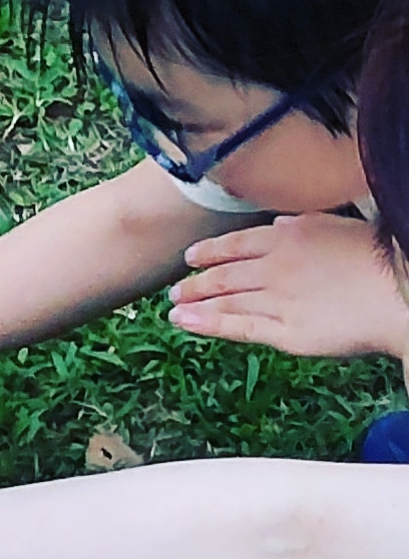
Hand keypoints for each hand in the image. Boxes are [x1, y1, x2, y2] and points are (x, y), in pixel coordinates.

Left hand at [169, 212, 408, 357]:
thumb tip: (277, 227)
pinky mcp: (284, 332)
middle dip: (196, 282)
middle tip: (175, 288)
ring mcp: (277, 300)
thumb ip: (305, 225)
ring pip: (225, 301)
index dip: (210, 251)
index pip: (238, 242)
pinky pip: (237, 327)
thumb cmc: (381, 258)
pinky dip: (206, 324)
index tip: (191, 257)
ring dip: (194, 303)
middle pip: (225, 274)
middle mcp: (276, 267)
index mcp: (291, 237)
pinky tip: (185, 322)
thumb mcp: (341, 226)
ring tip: (172, 309)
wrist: (402, 292)